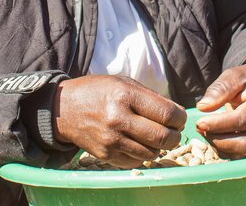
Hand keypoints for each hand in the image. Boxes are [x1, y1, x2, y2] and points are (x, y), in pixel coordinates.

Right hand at [53, 75, 186, 167]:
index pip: (166, 113)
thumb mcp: (123, 82)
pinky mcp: (105, 155)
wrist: (64, 109)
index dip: (180, 118)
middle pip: (162, 137)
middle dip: (175, 136)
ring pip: (151, 153)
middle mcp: (118, 118)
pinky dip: (142, 155)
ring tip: (155, 137)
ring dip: (159, 147)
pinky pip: (135, 162)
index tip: (180, 118)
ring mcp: (111, 140)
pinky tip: (138, 144)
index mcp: (125, 95)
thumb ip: (150, 97)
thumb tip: (177, 113)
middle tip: (175, 132)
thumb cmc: (97, 91)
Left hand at [195, 64, 245, 156]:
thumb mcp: (233, 76)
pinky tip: (212, 136)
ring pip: (242, 152)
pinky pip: (240, 154)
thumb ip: (219, 89)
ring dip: (219, 146)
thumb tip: (203, 107)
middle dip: (218, 140)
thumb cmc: (245, 79)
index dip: (219, 125)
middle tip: (199, 128)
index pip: (242, 121)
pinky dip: (223, 150)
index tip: (200, 122)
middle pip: (244, 143)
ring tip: (204, 131)